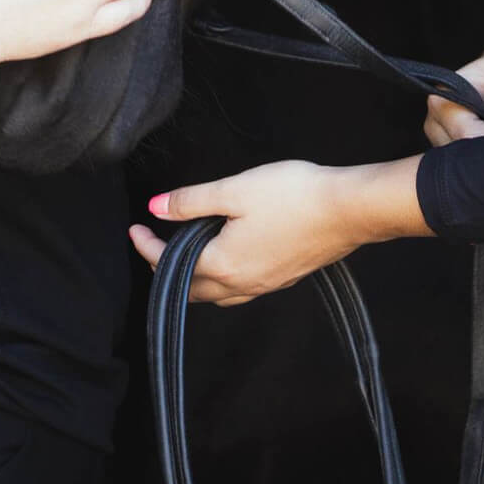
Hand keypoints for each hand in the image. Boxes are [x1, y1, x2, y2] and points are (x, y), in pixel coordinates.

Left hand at [129, 160, 368, 305]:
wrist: (348, 209)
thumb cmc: (292, 195)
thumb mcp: (233, 190)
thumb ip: (191, 201)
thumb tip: (155, 208)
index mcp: (223, 265)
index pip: (170, 264)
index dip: (147, 246)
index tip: (135, 228)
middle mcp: (242, 284)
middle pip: (192, 289)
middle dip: (167, 269)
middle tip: (155, 243)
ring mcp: (266, 284)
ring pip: (218, 294)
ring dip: (195, 280)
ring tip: (186, 253)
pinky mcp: (285, 276)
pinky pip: (242, 289)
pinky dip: (222, 279)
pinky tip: (228, 257)